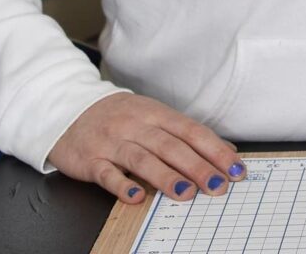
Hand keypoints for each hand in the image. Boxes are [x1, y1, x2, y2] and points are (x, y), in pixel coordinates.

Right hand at [47, 93, 246, 203]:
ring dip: (166, 177)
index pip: (193, 132)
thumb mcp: (155, 116)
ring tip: (186, 193)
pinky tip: (137, 196)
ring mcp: (113, 142)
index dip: (215, 150)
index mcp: (158, 114)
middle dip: (198, 167)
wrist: (71, 110)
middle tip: (218, 186)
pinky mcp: (90, 160)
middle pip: (172, 146)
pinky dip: (122, 185)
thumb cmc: (121, 117)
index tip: (234, 168)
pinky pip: (107, 173)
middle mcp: (138, 125)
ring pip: (143, 159)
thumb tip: (226, 149)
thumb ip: (188, 133)